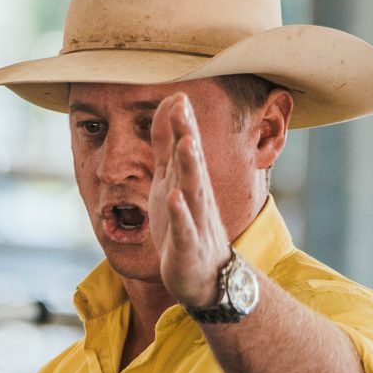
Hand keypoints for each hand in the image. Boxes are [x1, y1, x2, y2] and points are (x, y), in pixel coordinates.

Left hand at [148, 93, 230, 308]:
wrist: (205, 278)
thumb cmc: (186, 226)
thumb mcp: (171, 181)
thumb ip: (167, 147)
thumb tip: (169, 109)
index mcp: (190, 181)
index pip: (187, 146)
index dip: (183, 122)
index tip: (178, 94)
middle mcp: (196, 196)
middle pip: (191, 162)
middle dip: (187, 135)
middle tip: (182, 109)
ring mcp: (195, 221)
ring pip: (192, 191)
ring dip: (189, 168)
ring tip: (185, 145)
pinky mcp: (188, 246)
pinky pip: (184, 228)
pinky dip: (179, 213)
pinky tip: (173, 198)